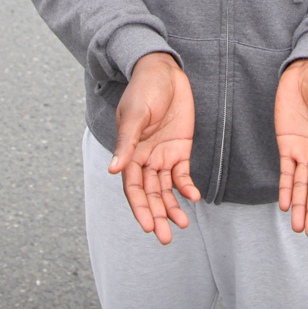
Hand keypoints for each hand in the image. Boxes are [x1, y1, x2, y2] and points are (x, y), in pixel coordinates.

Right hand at [108, 52, 199, 244]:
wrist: (164, 71)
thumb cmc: (144, 90)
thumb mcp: (134, 115)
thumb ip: (126, 144)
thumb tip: (113, 170)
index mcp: (129, 152)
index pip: (132, 188)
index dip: (139, 208)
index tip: (147, 226)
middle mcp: (144, 158)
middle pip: (149, 194)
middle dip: (156, 215)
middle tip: (165, 238)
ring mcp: (162, 155)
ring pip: (165, 189)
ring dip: (172, 207)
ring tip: (181, 225)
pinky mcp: (180, 149)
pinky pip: (182, 175)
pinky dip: (186, 187)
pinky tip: (194, 197)